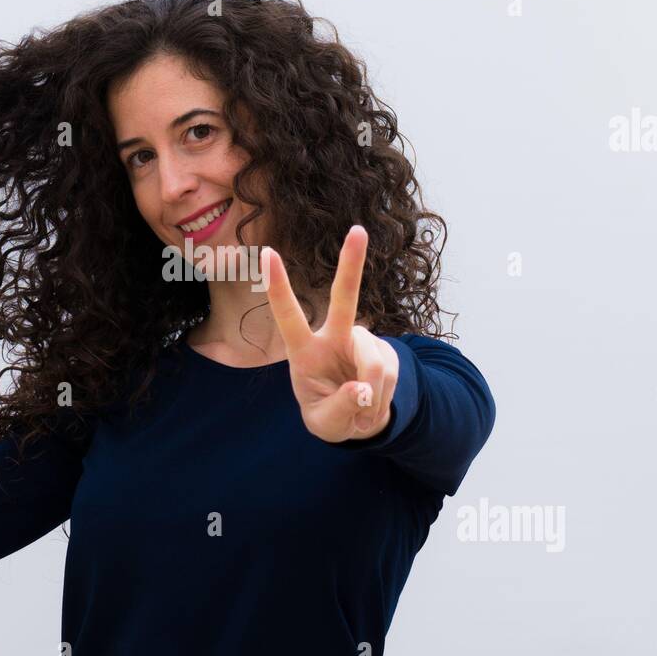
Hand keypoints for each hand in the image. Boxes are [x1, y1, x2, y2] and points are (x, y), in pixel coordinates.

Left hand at [263, 225, 399, 443]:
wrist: (360, 422)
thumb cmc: (330, 417)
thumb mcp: (326, 425)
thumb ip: (339, 409)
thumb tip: (362, 390)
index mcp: (305, 350)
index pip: (288, 315)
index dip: (278, 286)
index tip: (267, 253)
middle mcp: (334, 337)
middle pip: (344, 297)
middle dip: (352, 264)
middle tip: (358, 230)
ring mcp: (363, 342)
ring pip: (373, 362)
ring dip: (371, 394)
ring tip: (361, 410)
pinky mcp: (387, 352)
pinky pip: (389, 373)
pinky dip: (382, 396)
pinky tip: (374, 400)